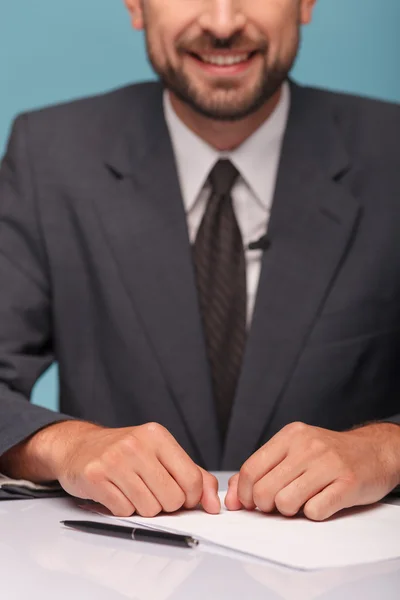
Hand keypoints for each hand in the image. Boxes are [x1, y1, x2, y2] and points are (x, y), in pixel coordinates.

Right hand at [2, 421, 219, 517]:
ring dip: (143, 508)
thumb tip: (214, 505)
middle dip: (165, 504)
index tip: (180, 496)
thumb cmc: (125, 453)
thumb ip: (194, 477)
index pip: (191, 479)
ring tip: (132, 490)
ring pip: (149, 508)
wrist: (80, 447)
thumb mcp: (162, 454)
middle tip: (151, 491)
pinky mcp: (95, 477)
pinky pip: (124, 511)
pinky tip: (116, 492)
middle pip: (172, 498)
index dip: (190, 498)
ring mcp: (114, 459)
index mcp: (157, 435)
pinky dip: (123, 509)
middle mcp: (137, 443)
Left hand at [225, 422, 399, 520]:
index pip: (250, 469)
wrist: (374, 451)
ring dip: (289, 511)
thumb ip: (260, 470)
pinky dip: (313, 514)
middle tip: (278, 503)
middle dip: (266, 506)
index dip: (244, 494)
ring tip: (300, 501)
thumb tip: (233, 497)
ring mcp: (328, 464)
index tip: (249, 503)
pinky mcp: (347, 484)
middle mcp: (307, 446)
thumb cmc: (328, 455)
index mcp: (290, 435)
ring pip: (286, 503)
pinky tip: (320, 502)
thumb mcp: (293, 451)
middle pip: (264, 490)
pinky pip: (314, 512)